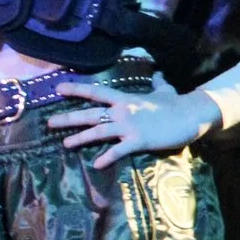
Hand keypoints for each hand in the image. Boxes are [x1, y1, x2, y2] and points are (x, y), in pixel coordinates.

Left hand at [45, 70, 219, 168]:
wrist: (190, 114)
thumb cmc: (176, 103)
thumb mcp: (165, 90)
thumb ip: (158, 83)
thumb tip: (159, 74)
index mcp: (125, 99)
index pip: (96, 92)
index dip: (76, 89)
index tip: (58, 89)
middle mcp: (122, 111)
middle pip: (90, 114)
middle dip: (68, 118)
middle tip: (49, 123)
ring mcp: (129, 126)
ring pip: (99, 131)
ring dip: (80, 138)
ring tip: (65, 144)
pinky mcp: (138, 140)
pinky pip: (119, 150)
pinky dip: (107, 157)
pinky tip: (96, 164)